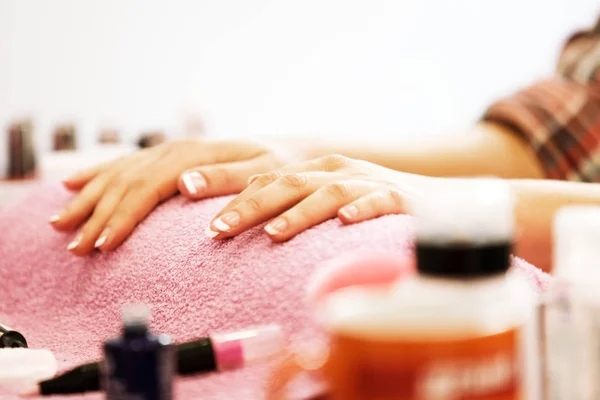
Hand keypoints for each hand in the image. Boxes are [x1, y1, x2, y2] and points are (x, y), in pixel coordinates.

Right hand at [50, 139, 304, 254]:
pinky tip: (75, 182)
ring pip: (120, 172)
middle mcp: (179, 150)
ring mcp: (172, 151)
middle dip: (98, 213)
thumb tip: (183, 183)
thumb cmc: (284, 168)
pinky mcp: (172, 157)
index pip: (147, 185)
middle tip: (74, 247)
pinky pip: (126, 164)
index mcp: (197, 154)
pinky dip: (98, 174)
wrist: (296, 154)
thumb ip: (226, 179)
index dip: (122, 215)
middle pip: (126, 181)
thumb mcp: (265, 173)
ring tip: (61, 223)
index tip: (102, 244)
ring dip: (90, 197)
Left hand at [206, 154, 433, 240]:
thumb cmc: (372, 203)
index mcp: (316, 170)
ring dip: (298, 212)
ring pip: (328, 193)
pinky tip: (344, 221)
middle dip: (251, 205)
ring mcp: (368, 182)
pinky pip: (378, 201)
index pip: (268, 179)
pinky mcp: (399, 198)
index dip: (233, 194)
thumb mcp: (329, 199)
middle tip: (218, 229)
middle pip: (288, 184)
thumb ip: (294, 200)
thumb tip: (252, 206)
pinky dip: (360, 209)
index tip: (201, 215)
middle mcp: (337, 170)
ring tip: (272, 234)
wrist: (435, 197)